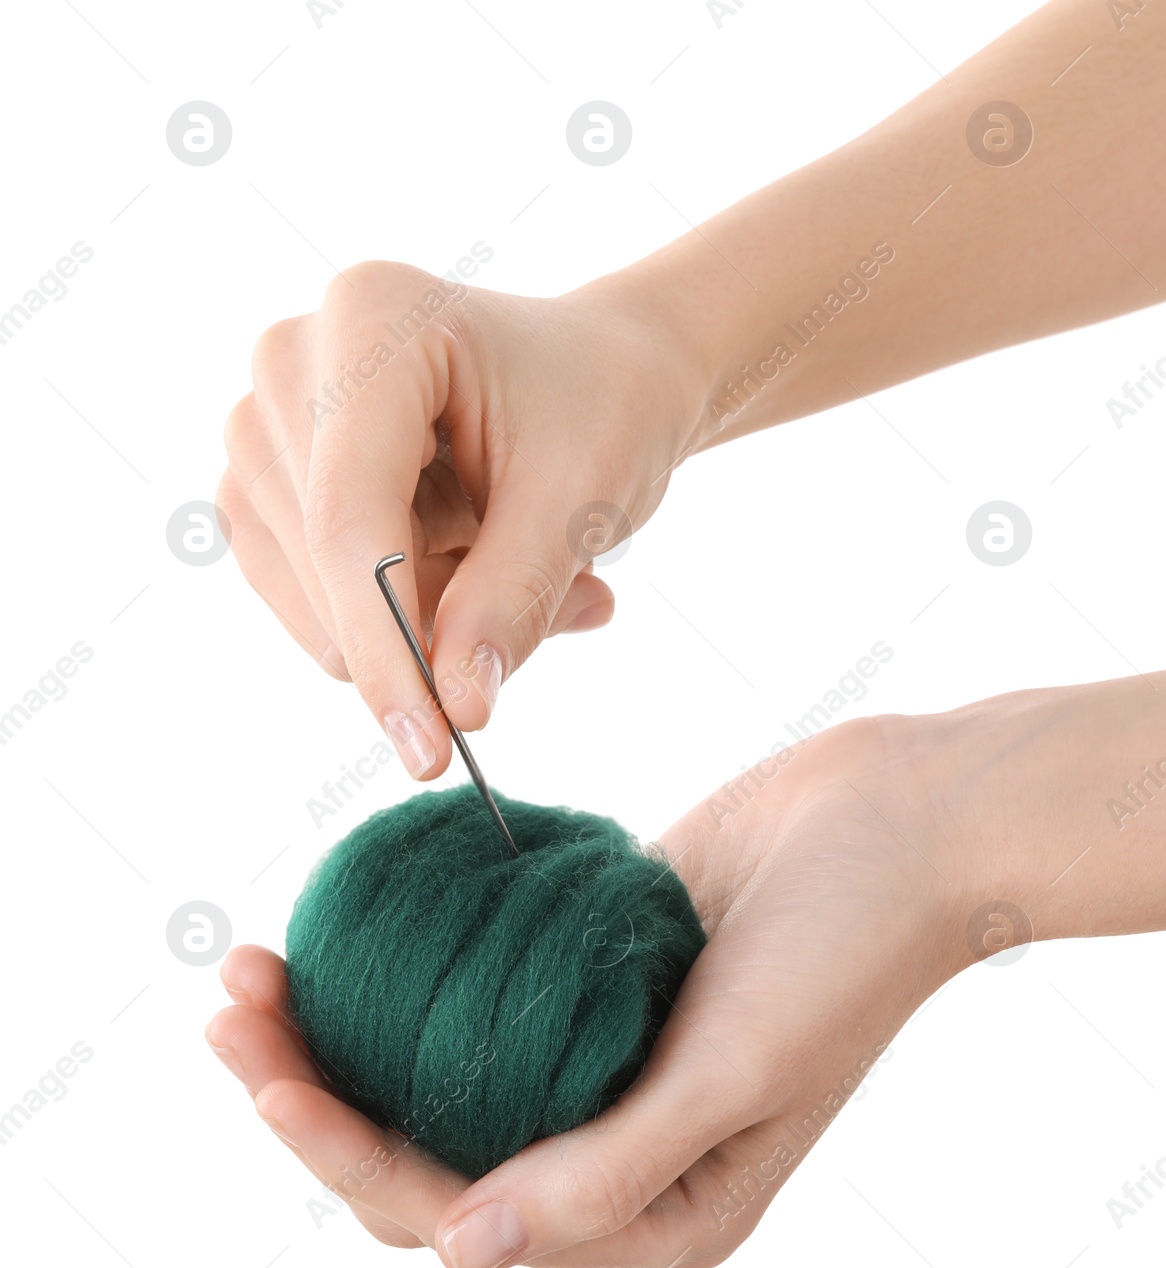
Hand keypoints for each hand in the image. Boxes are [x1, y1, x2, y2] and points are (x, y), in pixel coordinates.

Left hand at [204, 714, 975, 1267]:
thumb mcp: (739, 1077)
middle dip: (316, 1095)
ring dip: (346, 1031)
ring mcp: (605, 1056)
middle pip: (429, 1149)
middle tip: (228, 1007)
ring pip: (441, 1069)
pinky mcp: (598, 972)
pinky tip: (351, 926)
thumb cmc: (849, 950)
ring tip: (254, 965)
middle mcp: (621, 1147)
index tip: (265, 1072)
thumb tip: (461, 1255)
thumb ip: (605, 1173)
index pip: (464, 1213)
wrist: (908, 819)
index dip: (347, 1154)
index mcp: (659, 1210)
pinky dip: (413, 967)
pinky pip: (484, 987)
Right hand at [217, 264, 709, 774]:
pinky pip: (318, 604)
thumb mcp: (583, 501)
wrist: (603, 373)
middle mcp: (291, 361)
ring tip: (538, 569)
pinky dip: (407, 617)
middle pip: (328, 564)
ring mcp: (265, 424)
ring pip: (320, 602)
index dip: (386, 644)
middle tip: (577, 601)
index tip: (432, 751)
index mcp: (371, 321)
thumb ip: (513, 602)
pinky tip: (483, 568)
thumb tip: (456, 710)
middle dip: (445, 621)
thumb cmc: (604, 410)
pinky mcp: (265, 486)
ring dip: (436, 619)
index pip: (349, 516)